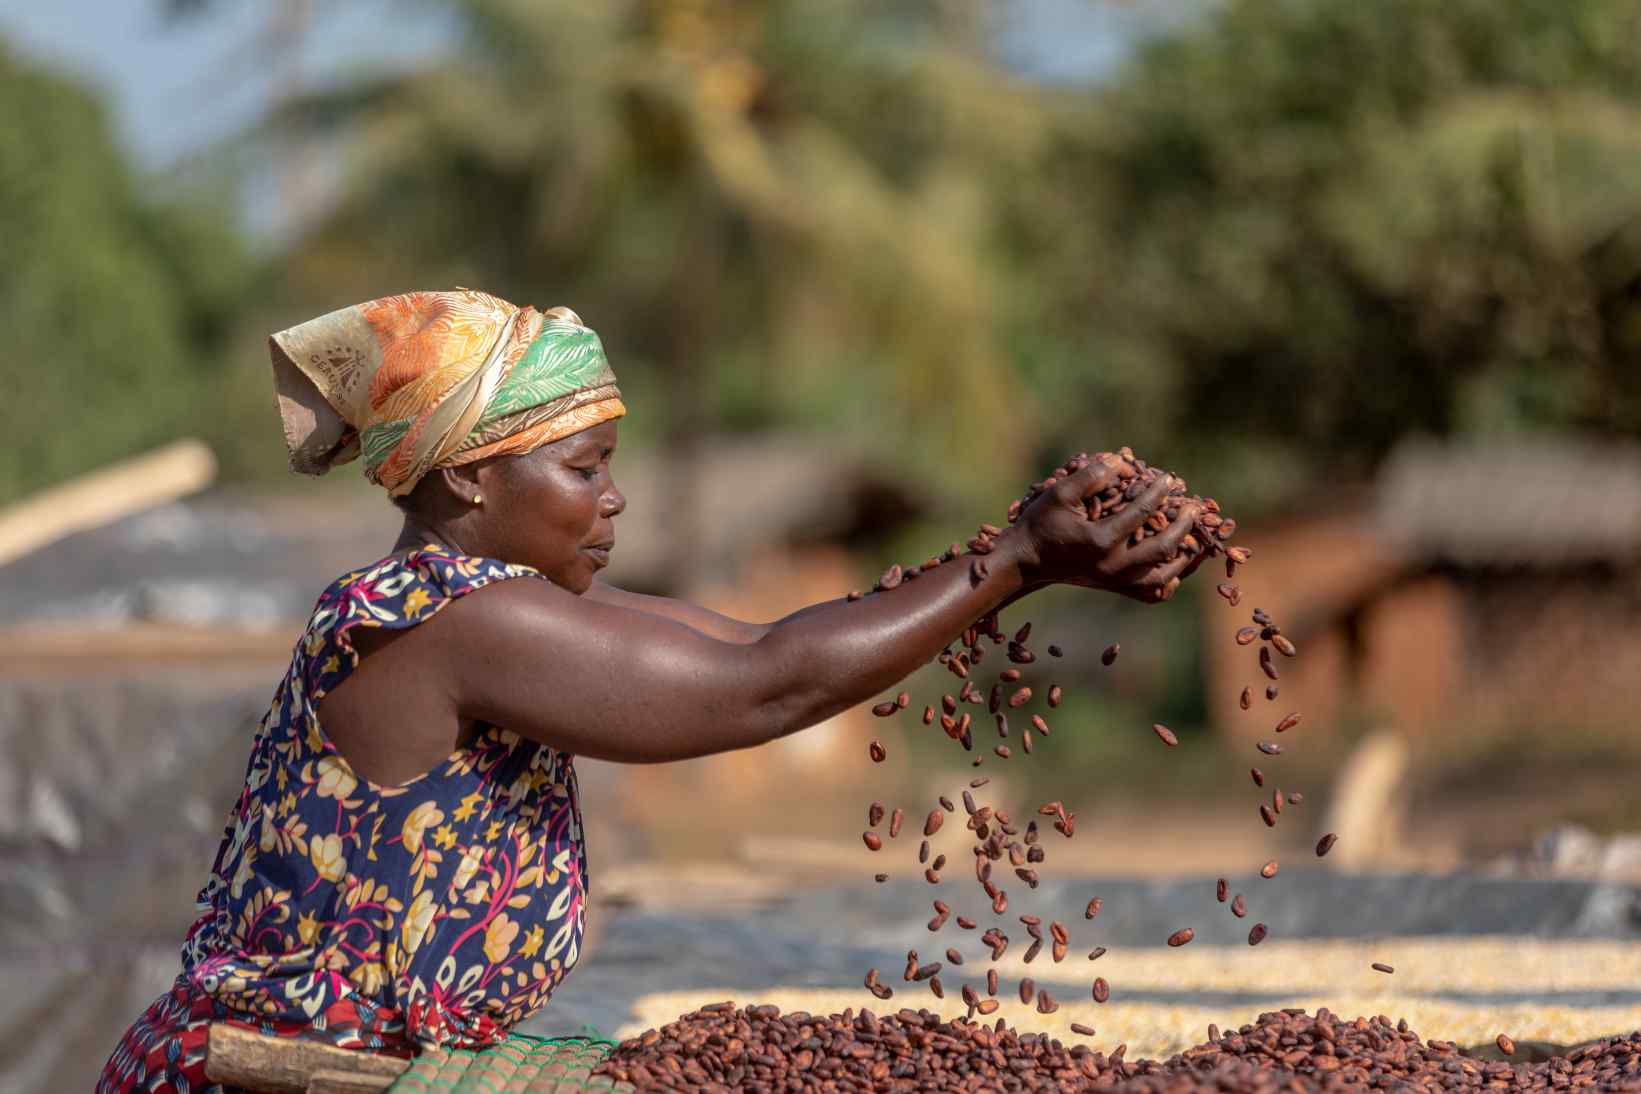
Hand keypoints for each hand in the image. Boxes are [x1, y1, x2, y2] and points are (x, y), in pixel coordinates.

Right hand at [1014, 457, 1204, 601]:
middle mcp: (1111, 566)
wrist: (1026, 560)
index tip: (1169, 479)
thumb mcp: (1059, 493)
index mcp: (1099, 541)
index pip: (1140, 513)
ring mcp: (1113, 582)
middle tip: (1194, 507)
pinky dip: (1168, 582)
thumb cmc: (1041, 523)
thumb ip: (1090, 476)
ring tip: (1195, 538)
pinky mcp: (1113, 589)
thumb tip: (1121, 461)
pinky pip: (1150, 593)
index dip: (1158, 493)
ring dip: (1184, 557)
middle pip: (1162, 548)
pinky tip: (1176, 566)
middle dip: (1183, 525)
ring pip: (1162, 577)